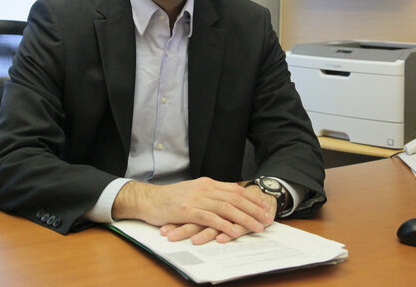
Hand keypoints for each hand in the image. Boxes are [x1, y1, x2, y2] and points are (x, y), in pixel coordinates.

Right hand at [159, 184, 276, 243]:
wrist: (149, 199)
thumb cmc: (170, 199)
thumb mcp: (193, 192)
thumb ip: (209, 194)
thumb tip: (226, 200)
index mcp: (207, 183)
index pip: (235, 189)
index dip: (251, 198)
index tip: (264, 206)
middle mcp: (204, 189)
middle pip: (235, 198)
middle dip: (253, 209)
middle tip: (267, 218)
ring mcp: (196, 198)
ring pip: (226, 208)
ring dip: (244, 218)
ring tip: (257, 227)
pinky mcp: (187, 210)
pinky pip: (210, 218)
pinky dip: (224, 225)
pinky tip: (234, 232)